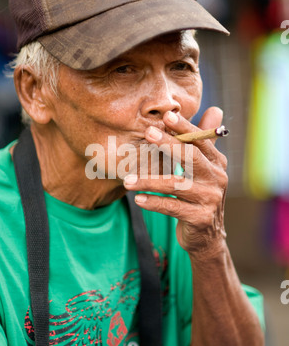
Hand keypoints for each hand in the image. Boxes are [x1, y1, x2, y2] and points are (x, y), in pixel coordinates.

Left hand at [123, 107, 227, 257]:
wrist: (207, 236)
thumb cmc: (199, 196)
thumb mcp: (204, 169)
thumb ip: (203, 143)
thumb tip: (215, 109)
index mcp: (217, 163)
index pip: (201, 141)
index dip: (185, 127)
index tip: (166, 116)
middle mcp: (217, 179)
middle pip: (191, 157)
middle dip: (169, 144)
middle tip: (148, 134)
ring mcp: (210, 199)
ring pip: (176, 185)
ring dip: (149, 180)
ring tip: (127, 180)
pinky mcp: (200, 218)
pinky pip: (172, 207)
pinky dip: (153, 202)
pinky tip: (137, 199)